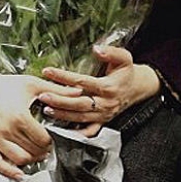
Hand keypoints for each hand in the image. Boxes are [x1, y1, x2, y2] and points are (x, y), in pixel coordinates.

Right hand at [0, 65, 82, 180]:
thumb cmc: (4, 85)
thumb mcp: (32, 84)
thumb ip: (56, 90)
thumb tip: (78, 92)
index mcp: (19, 116)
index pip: (43, 139)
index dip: (52, 140)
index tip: (54, 137)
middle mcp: (7, 130)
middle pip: (33, 150)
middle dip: (44, 150)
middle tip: (49, 146)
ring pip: (19, 159)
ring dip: (32, 160)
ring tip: (37, 153)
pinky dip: (9, 171)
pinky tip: (19, 173)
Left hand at [39, 45, 159, 128]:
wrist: (137, 88)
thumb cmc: (127, 73)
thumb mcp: (124, 58)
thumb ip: (111, 52)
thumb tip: (96, 49)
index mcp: (108, 87)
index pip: (82, 82)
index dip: (64, 77)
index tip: (48, 72)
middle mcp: (105, 103)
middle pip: (79, 103)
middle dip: (60, 101)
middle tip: (43, 96)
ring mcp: (103, 114)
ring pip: (81, 117)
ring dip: (63, 115)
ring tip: (46, 109)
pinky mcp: (102, 121)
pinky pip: (89, 130)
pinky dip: (76, 132)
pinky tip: (62, 129)